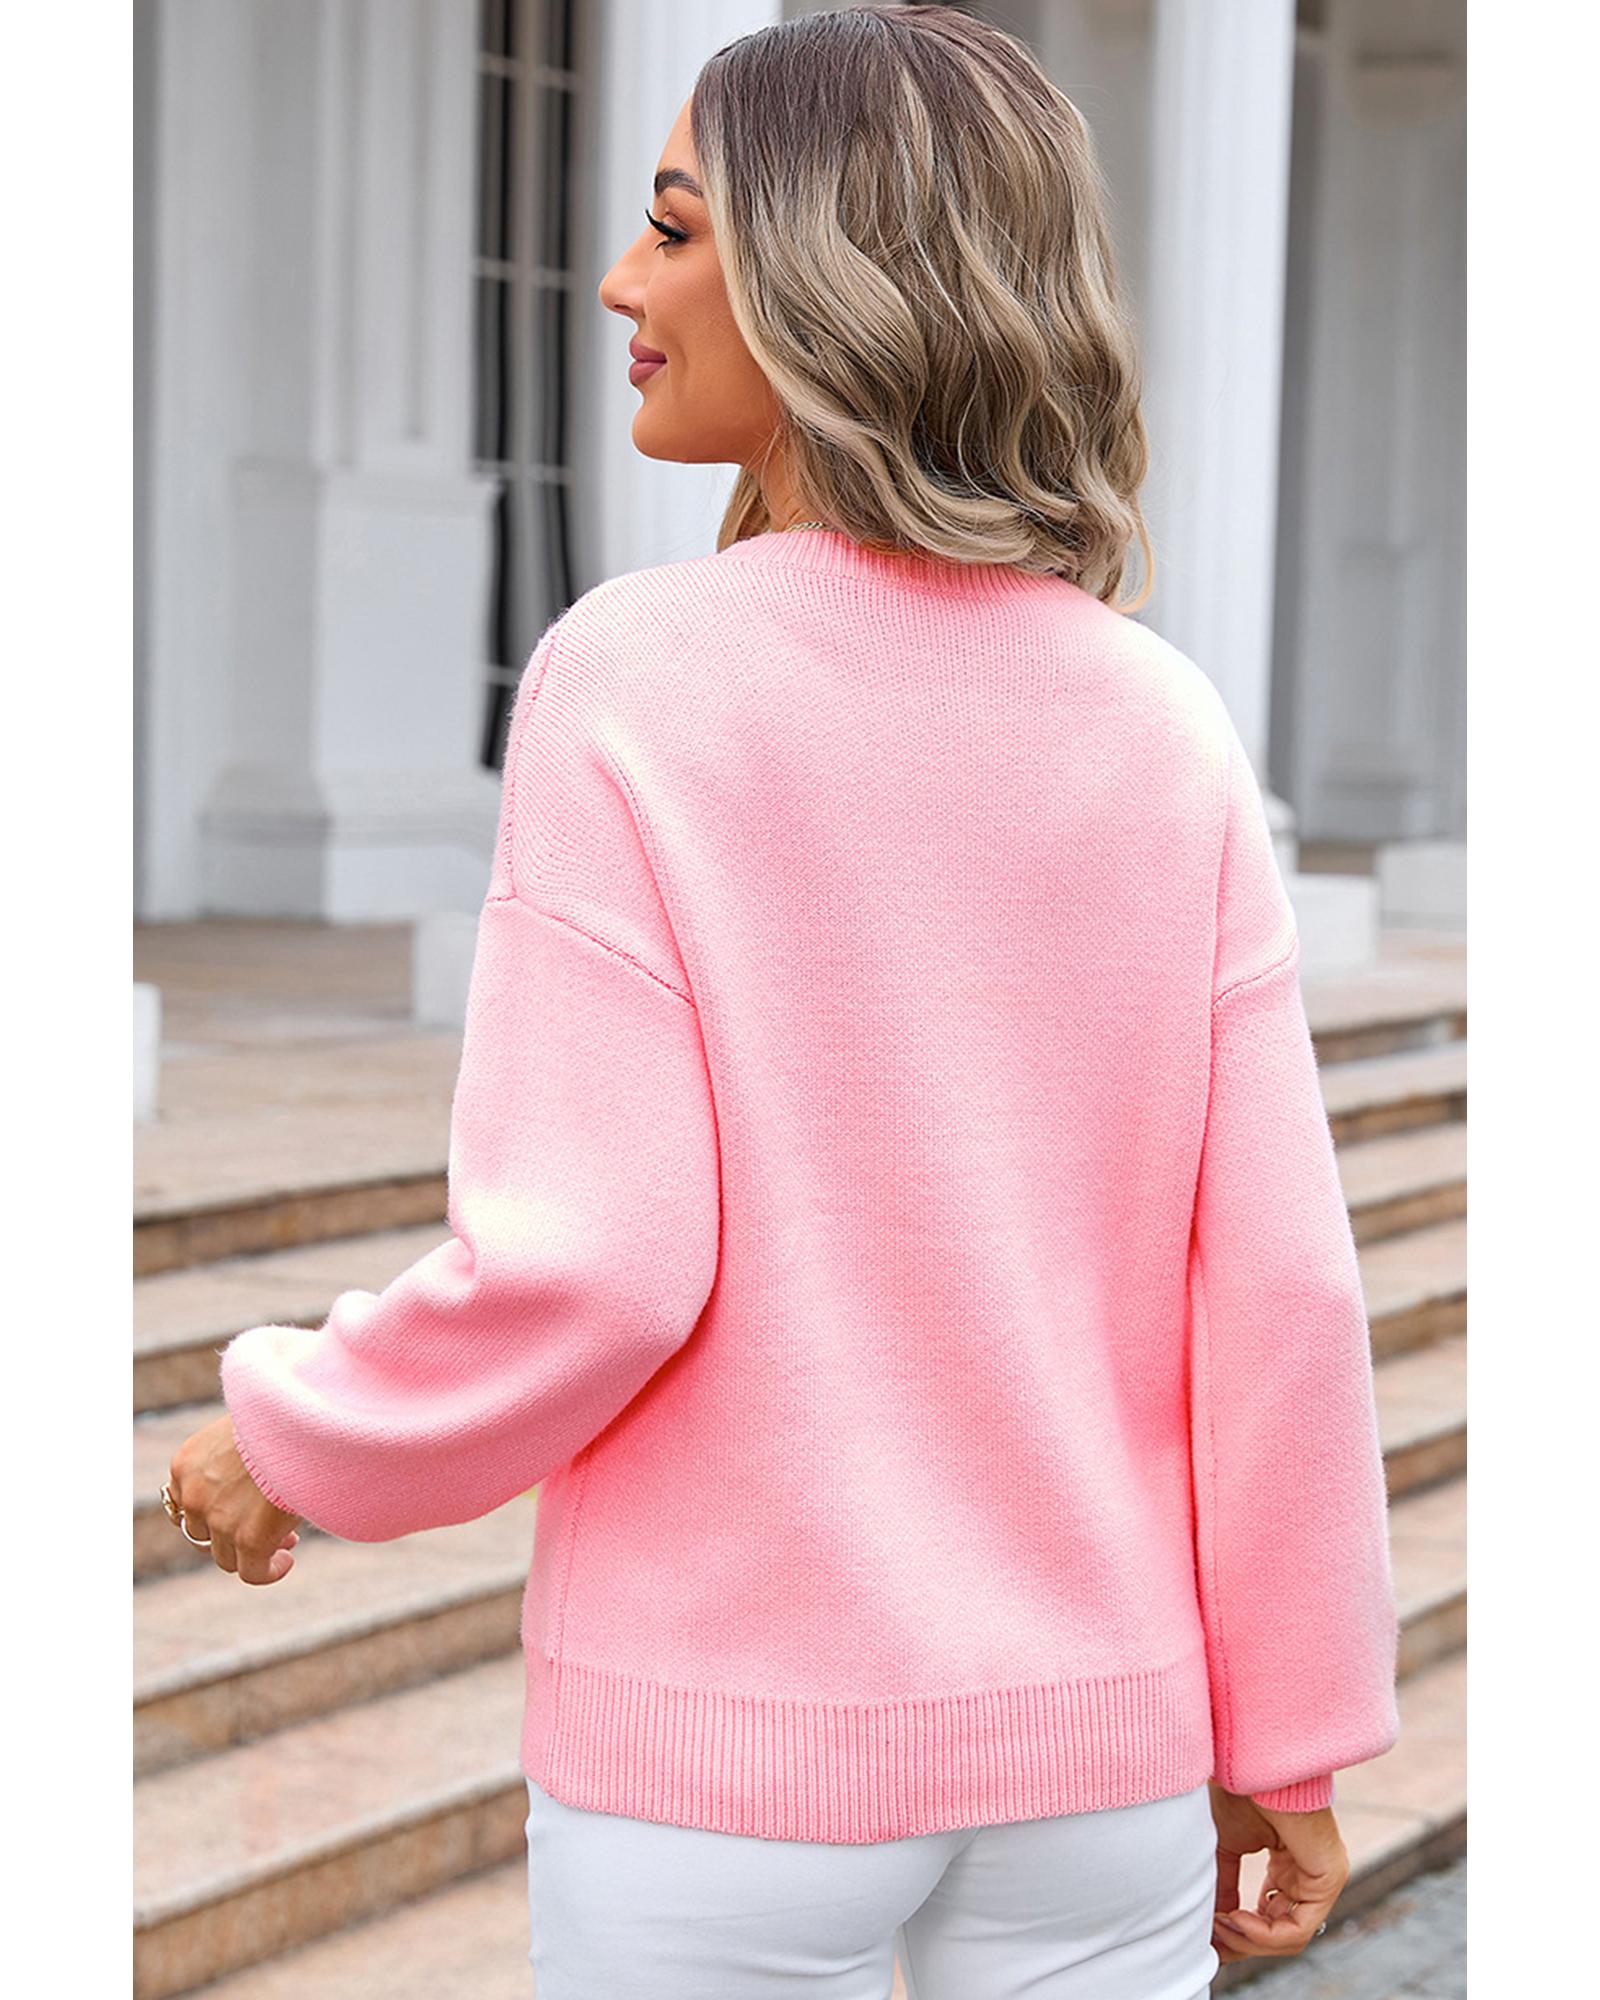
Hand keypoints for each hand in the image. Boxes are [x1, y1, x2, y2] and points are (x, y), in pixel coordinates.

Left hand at [167, 1412, 302, 1584]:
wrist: (301, 1416)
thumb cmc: (283, 1412)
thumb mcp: (243, 1426)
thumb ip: (235, 1452)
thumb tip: (254, 1471)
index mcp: (186, 1463)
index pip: (188, 1504)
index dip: (218, 1510)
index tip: (246, 1507)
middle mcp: (192, 1494)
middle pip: (205, 1533)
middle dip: (235, 1533)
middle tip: (269, 1525)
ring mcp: (218, 1519)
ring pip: (227, 1556)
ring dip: (253, 1552)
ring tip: (286, 1541)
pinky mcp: (249, 1538)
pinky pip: (252, 1572)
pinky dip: (268, 1571)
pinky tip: (287, 1561)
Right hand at [1206, 1780, 1349, 1961]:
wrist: (1251, 1764)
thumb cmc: (1238, 1792)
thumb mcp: (1224, 1849)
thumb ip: (1223, 1887)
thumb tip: (1210, 1926)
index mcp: (1288, 1866)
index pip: (1271, 1917)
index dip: (1238, 1932)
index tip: (1206, 1936)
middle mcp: (1308, 1875)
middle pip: (1278, 1932)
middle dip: (1240, 1942)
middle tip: (1209, 1941)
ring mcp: (1322, 1879)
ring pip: (1288, 1937)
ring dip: (1247, 1939)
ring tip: (1218, 1923)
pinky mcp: (1328, 1879)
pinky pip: (1297, 1930)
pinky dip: (1262, 1934)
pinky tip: (1235, 1918)